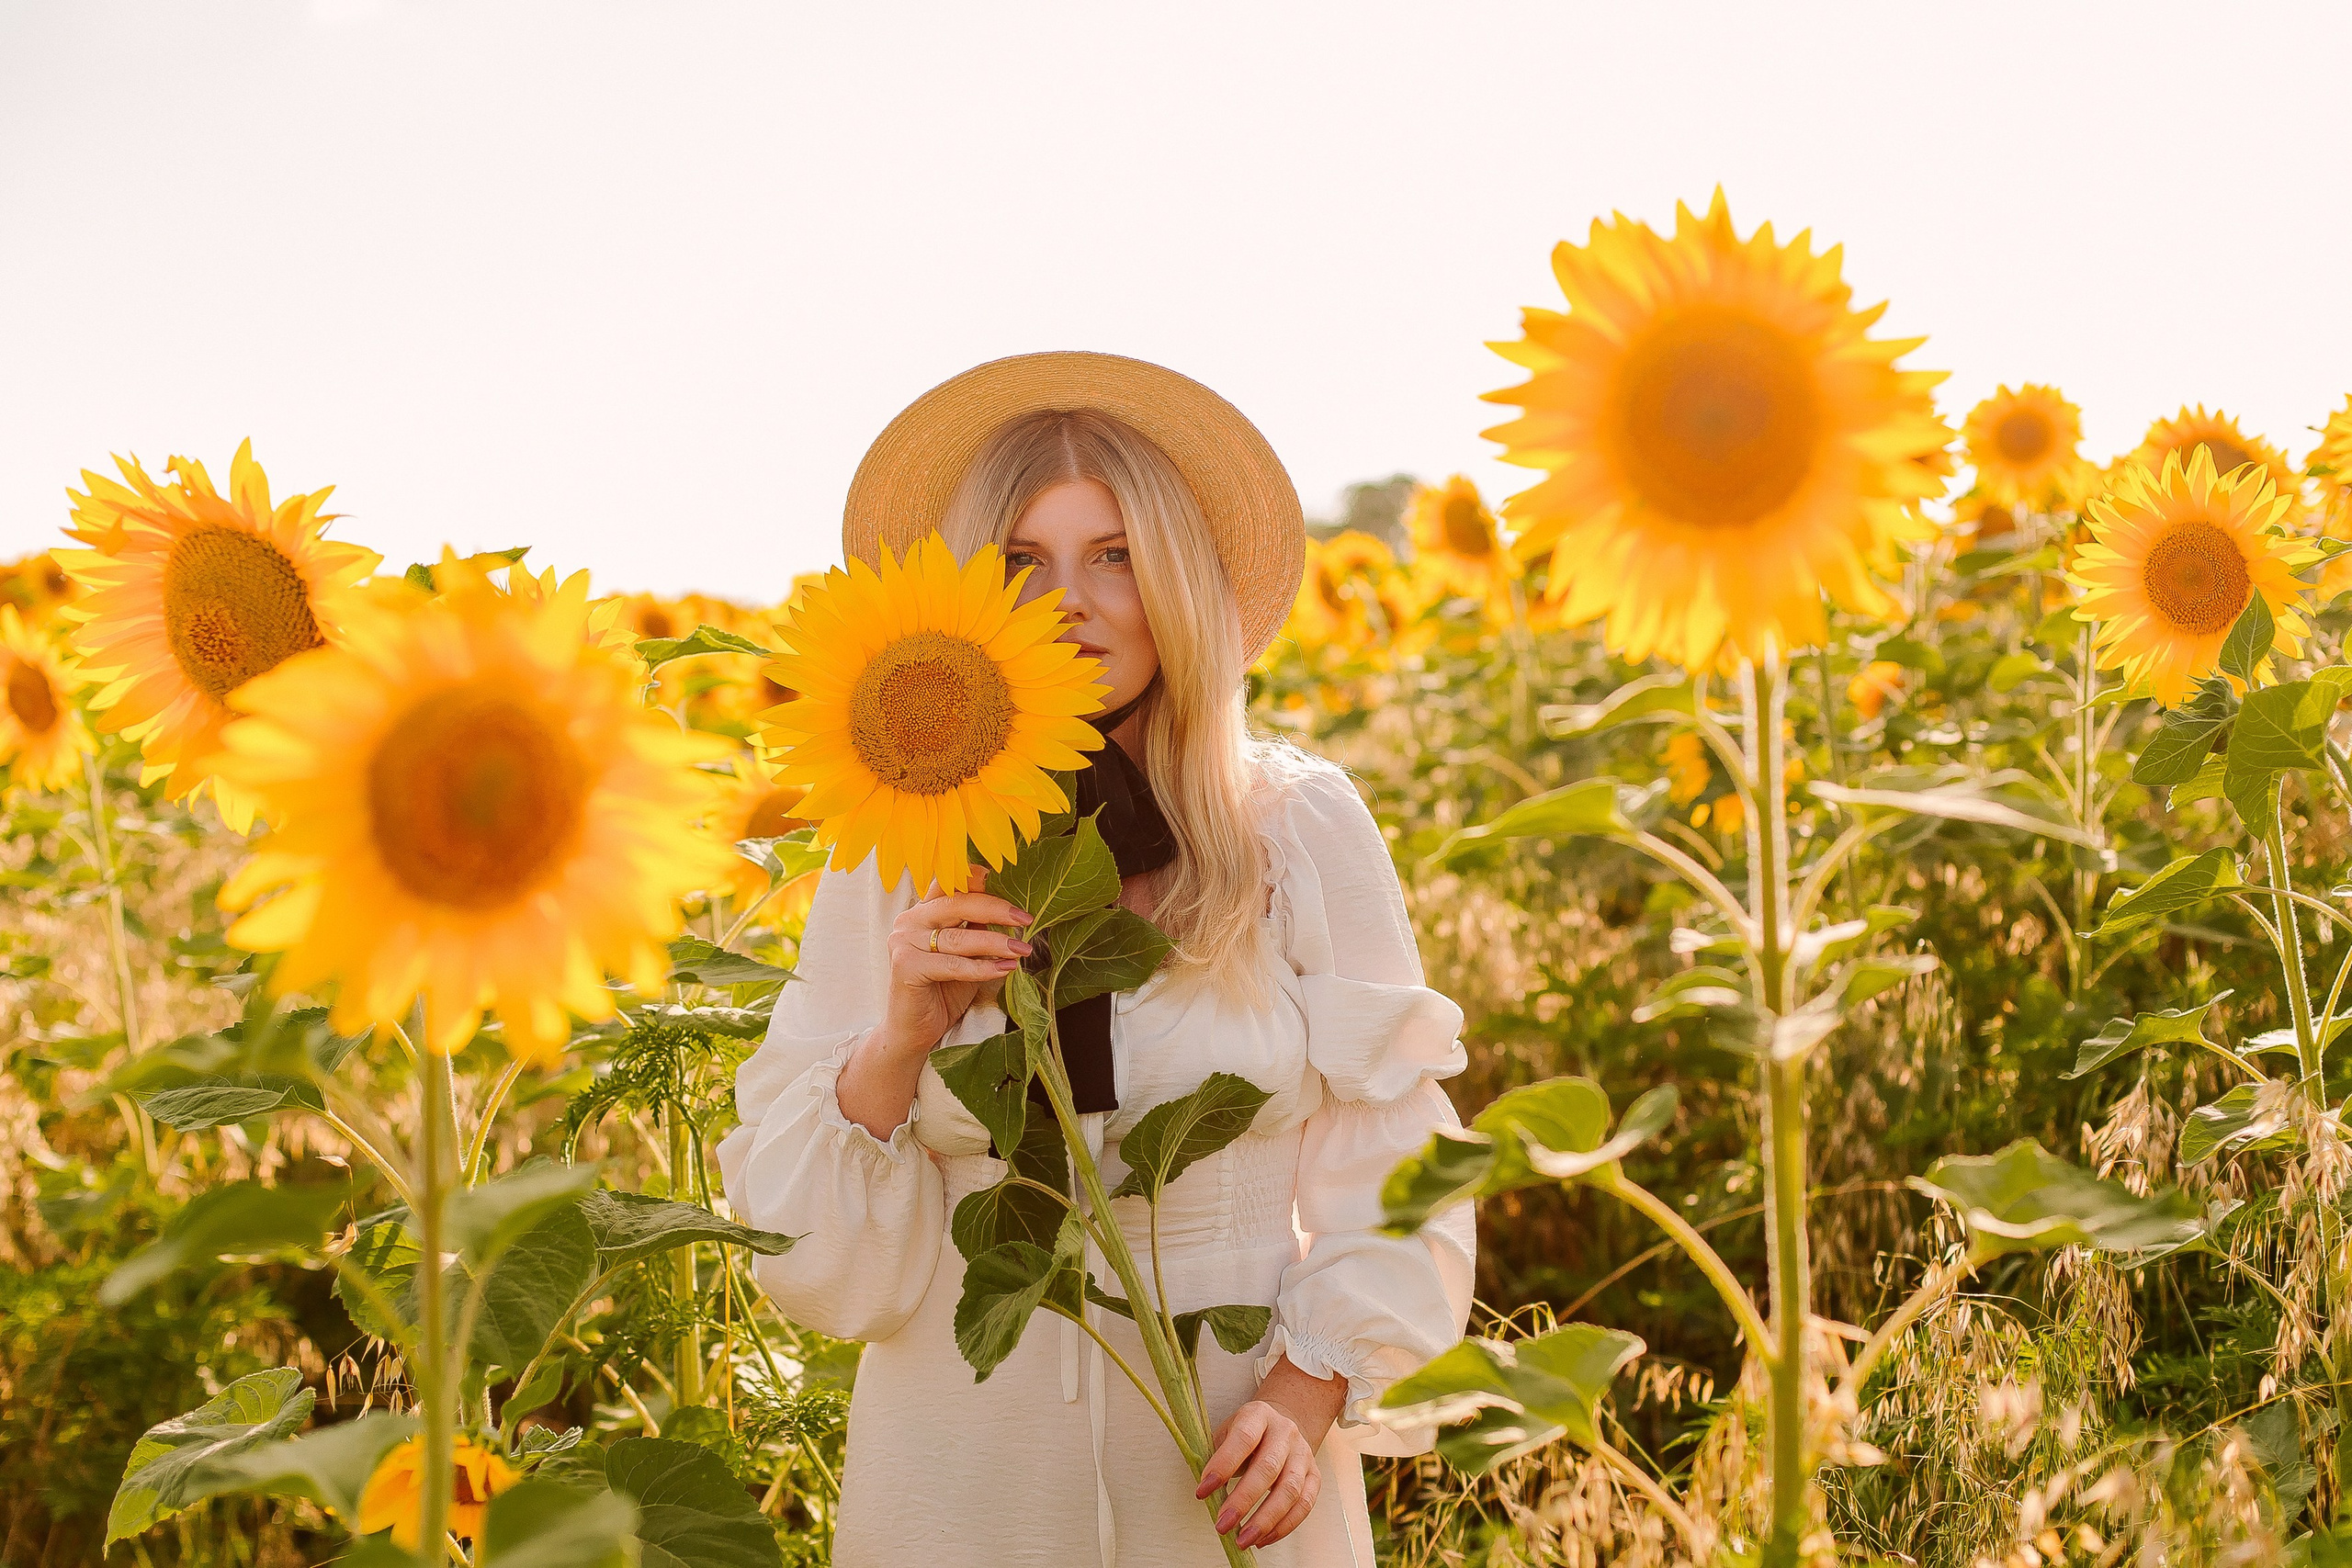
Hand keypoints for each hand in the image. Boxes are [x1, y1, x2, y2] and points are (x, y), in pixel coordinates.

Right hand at [878, 865, 1032, 1055]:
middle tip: (1025, 919)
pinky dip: (982, 968)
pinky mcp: (905, 966)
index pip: (952, 883)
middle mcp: (910, 920)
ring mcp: (903, 941)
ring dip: (995, 943)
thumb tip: (1011, 911)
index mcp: (923, 910)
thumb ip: (977, 929)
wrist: (915, 1032)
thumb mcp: (966, 954)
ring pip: (958, 937)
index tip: (1011, 884)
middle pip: (957, 903)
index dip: (979, 879)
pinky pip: (952, 964)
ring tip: (1022, 950)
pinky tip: (1005, 969)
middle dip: (996, 909)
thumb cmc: (943, 991)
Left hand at [1195, 1361, 1345, 1549]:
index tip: (1202, 1492)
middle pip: (1268, 1468)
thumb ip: (1217, 1458)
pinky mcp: (1314, 1475)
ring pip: (1290, 1490)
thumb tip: (1207, 1494)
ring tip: (1243, 1540)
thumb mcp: (1226, 1434)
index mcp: (1258, 1415)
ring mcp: (1303, 1453)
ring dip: (1265, 1520)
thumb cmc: (1245, 1436)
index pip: (1243, 1439)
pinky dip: (1283, 1526)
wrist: (1280, 1426)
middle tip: (1222, 1525)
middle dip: (1243, 1501)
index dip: (1223, 1465)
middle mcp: (1285, 1431)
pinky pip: (1304, 1504)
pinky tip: (1262, 1539)